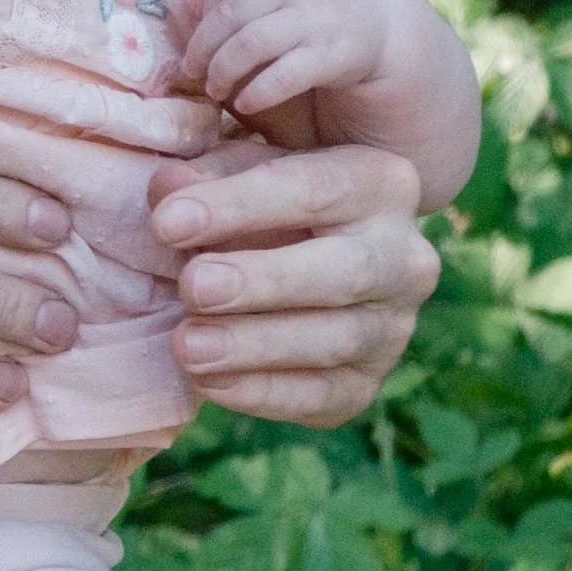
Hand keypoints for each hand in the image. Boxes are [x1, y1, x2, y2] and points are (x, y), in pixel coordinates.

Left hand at [148, 137, 437, 425]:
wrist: (298, 265)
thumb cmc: (262, 205)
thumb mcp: (238, 173)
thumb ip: (206, 176)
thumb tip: (168, 188)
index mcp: (379, 183)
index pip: (313, 189)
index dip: (239, 206)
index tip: (168, 223)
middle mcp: (404, 257)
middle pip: (345, 272)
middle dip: (265, 282)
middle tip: (193, 287)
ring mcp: (392, 326)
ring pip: (336, 341)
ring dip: (256, 346)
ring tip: (187, 345)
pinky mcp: (368, 381)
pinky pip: (325, 397)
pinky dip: (265, 394)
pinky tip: (210, 382)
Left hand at [170, 0, 404, 127]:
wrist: (387, 18)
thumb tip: (184, 4)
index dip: (202, 13)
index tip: (193, 37)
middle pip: (229, 15)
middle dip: (202, 48)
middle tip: (192, 70)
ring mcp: (320, 15)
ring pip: (249, 45)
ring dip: (223, 72)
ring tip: (215, 88)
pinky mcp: (335, 53)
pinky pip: (282, 76)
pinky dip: (256, 92)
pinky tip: (245, 103)